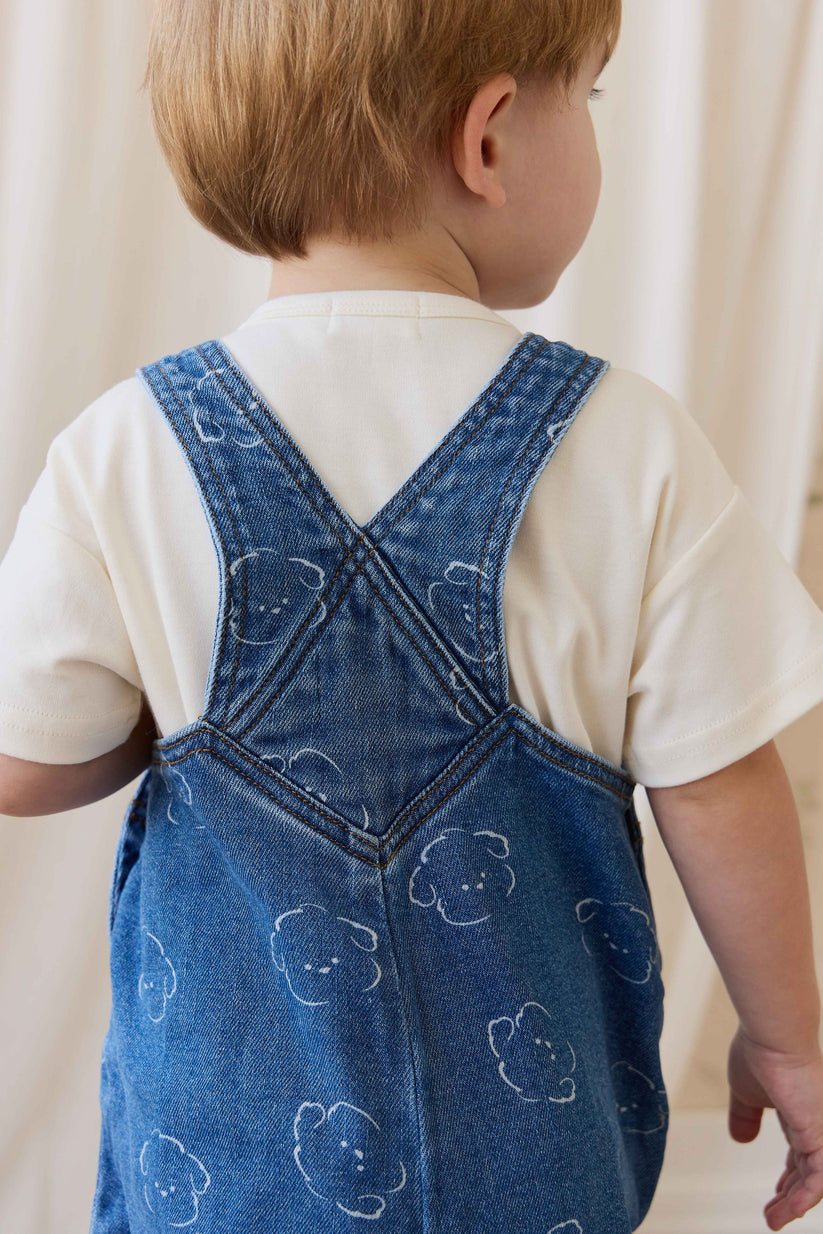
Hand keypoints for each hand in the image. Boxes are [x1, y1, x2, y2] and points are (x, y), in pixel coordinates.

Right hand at [727, 1024, 822, 1228]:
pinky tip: (791, 1211)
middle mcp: (815, 1124)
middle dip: (791, 1197)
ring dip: (794, 1204)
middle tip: (773, 1215)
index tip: (775, 1195)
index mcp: (799, 1113)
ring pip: (815, 1181)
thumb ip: (744, 1116)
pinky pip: (819, 1179)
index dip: (790, 1179)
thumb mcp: (745, 1092)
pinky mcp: (819, 1135)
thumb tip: (739, 1139)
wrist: (772, 1035)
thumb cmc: (759, 1052)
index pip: (801, 1156)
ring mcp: (820, 1130)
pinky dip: (805, 1198)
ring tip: (775, 1219)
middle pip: (808, 1172)